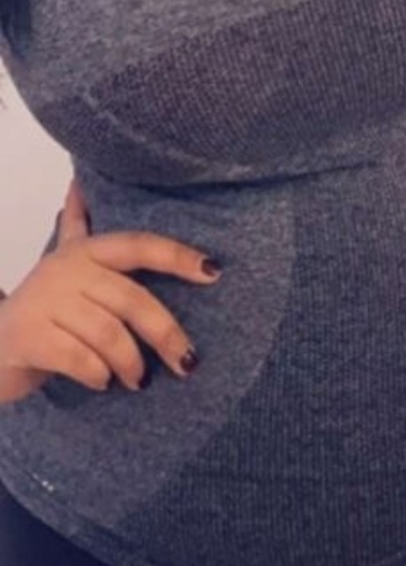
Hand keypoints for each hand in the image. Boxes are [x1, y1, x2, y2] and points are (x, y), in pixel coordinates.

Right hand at [0, 178, 221, 402]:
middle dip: (165, 334)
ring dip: (130, 362)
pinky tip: (103, 383)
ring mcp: (45, 301)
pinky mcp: (30, 336)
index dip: (178, 256)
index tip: (214, 271)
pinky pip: (80, 358)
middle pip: (132, 299)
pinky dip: (98, 375)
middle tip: (186, 363)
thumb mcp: (62, 262)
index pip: (140, 245)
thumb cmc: (43, 305)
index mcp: (85, 251)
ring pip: (108, 334)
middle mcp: (66, 269)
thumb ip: (78, 227)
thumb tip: (79, 183)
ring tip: (138, 379)